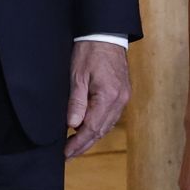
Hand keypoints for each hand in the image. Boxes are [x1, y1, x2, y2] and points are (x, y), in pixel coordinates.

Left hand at [65, 41, 129, 159]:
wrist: (106, 34)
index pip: (92, 128)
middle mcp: (119, 101)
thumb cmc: (89, 51)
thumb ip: (76, 102)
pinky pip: (111, 117)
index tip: (66, 153)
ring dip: (91, 137)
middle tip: (68, 155)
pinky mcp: (123, 94)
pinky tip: (88, 129)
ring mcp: (123, 98)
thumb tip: (73, 125)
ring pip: (107, 126)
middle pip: (101, 131)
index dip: (78, 143)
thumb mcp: (77, 76)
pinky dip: (99, 126)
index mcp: (108, 97)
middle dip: (84, 145)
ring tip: (75, 146)